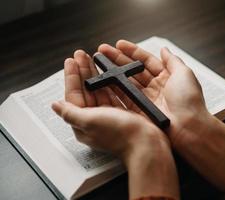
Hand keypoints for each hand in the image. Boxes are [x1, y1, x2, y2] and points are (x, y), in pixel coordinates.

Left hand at [51, 50, 178, 198]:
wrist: (147, 143)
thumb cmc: (120, 134)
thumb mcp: (90, 121)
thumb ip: (70, 113)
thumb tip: (55, 106)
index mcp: (83, 123)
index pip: (73, 96)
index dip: (71, 77)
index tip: (70, 61)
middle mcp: (95, 119)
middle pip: (85, 91)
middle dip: (82, 71)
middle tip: (81, 54)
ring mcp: (109, 115)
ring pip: (98, 90)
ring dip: (95, 74)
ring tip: (92, 58)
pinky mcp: (122, 112)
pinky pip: (112, 92)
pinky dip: (109, 81)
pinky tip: (108, 72)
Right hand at [98, 41, 224, 189]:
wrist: (189, 127)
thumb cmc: (189, 101)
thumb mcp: (184, 74)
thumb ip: (172, 60)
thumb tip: (164, 49)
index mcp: (166, 77)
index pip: (145, 61)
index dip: (132, 52)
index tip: (119, 44)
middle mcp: (155, 88)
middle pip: (133, 70)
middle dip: (117, 59)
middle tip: (103, 51)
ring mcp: (146, 100)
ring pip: (126, 83)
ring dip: (112, 73)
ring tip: (99, 63)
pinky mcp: (139, 112)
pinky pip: (123, 98)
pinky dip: (113, 90)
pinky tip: (104, 81)